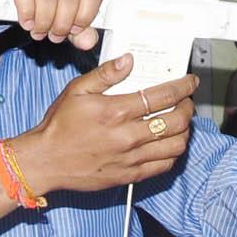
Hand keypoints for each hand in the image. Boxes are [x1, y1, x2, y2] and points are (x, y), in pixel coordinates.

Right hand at [0, 0, 103, 47]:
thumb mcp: (60, 13)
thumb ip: (78, 28)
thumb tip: (88, 41)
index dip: (86, 13)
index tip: (76, 29)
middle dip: (63, 21)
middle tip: (55, 35)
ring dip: (44, 18)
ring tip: (39, 31)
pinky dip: (27, 9)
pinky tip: (27, 21)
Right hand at [8, 56, 195, 195]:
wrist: (47, 161)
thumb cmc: (60, 126)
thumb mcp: (77, 90)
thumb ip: (105, 74)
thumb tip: (128, 61)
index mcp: (116, 112)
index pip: (162, 96)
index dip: (182, 87)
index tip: (189, 82)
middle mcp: (128, 136)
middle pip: (176, 121)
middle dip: (187, 108)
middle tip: (185, 102)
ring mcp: (131, 159)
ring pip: (176, 145)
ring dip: (185, 131)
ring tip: (181, 122)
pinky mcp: (130, 176)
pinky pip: (164, 165)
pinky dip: (173, 153)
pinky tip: (168, 143)